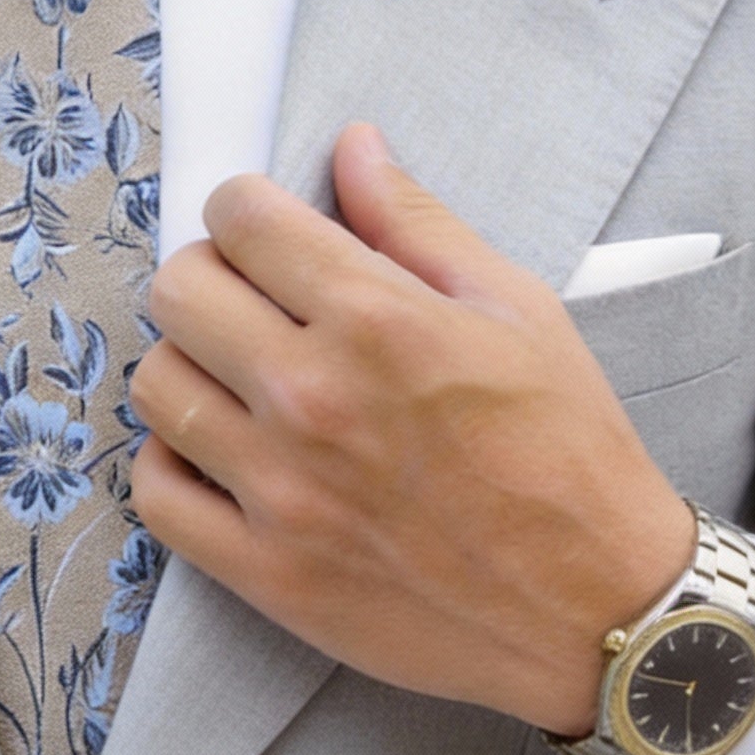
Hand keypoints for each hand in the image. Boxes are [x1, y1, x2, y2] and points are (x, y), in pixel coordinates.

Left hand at [129, 123, 694, 736]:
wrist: (597, 607)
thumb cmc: (568, 451)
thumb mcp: (517, 310)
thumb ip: (417, 223)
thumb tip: (352, 146)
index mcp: (378, 320)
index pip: (240, 218)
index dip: (247, 210)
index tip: (268, 234)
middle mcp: (313, 398)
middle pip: (177, 292)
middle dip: (208, 277)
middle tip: (252, 303)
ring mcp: (281, 491)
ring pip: (157, 386)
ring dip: (189, 367)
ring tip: (240, 380)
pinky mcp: (265, 571)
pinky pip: (157, 494)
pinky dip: (174, 464)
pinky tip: (221, 454)